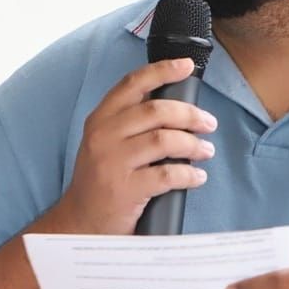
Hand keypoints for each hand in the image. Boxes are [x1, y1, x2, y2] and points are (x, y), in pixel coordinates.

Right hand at [53, 57, 217, 234]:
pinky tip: (197, 176)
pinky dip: (189, 174)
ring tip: (206, 151)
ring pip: (164, 140)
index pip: (132, 83)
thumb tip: (175, 105)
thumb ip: (129, 122)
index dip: (162, 70)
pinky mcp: (124, 190)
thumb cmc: (101, 180)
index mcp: (100, 118)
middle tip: (208, 123)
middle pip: (156, 110)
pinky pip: (167, 175)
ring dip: (193, 144)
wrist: (80, 223)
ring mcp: (112, 162)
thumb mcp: (104, 142)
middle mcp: (103, 135)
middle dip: (189, 114)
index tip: (186, 66)